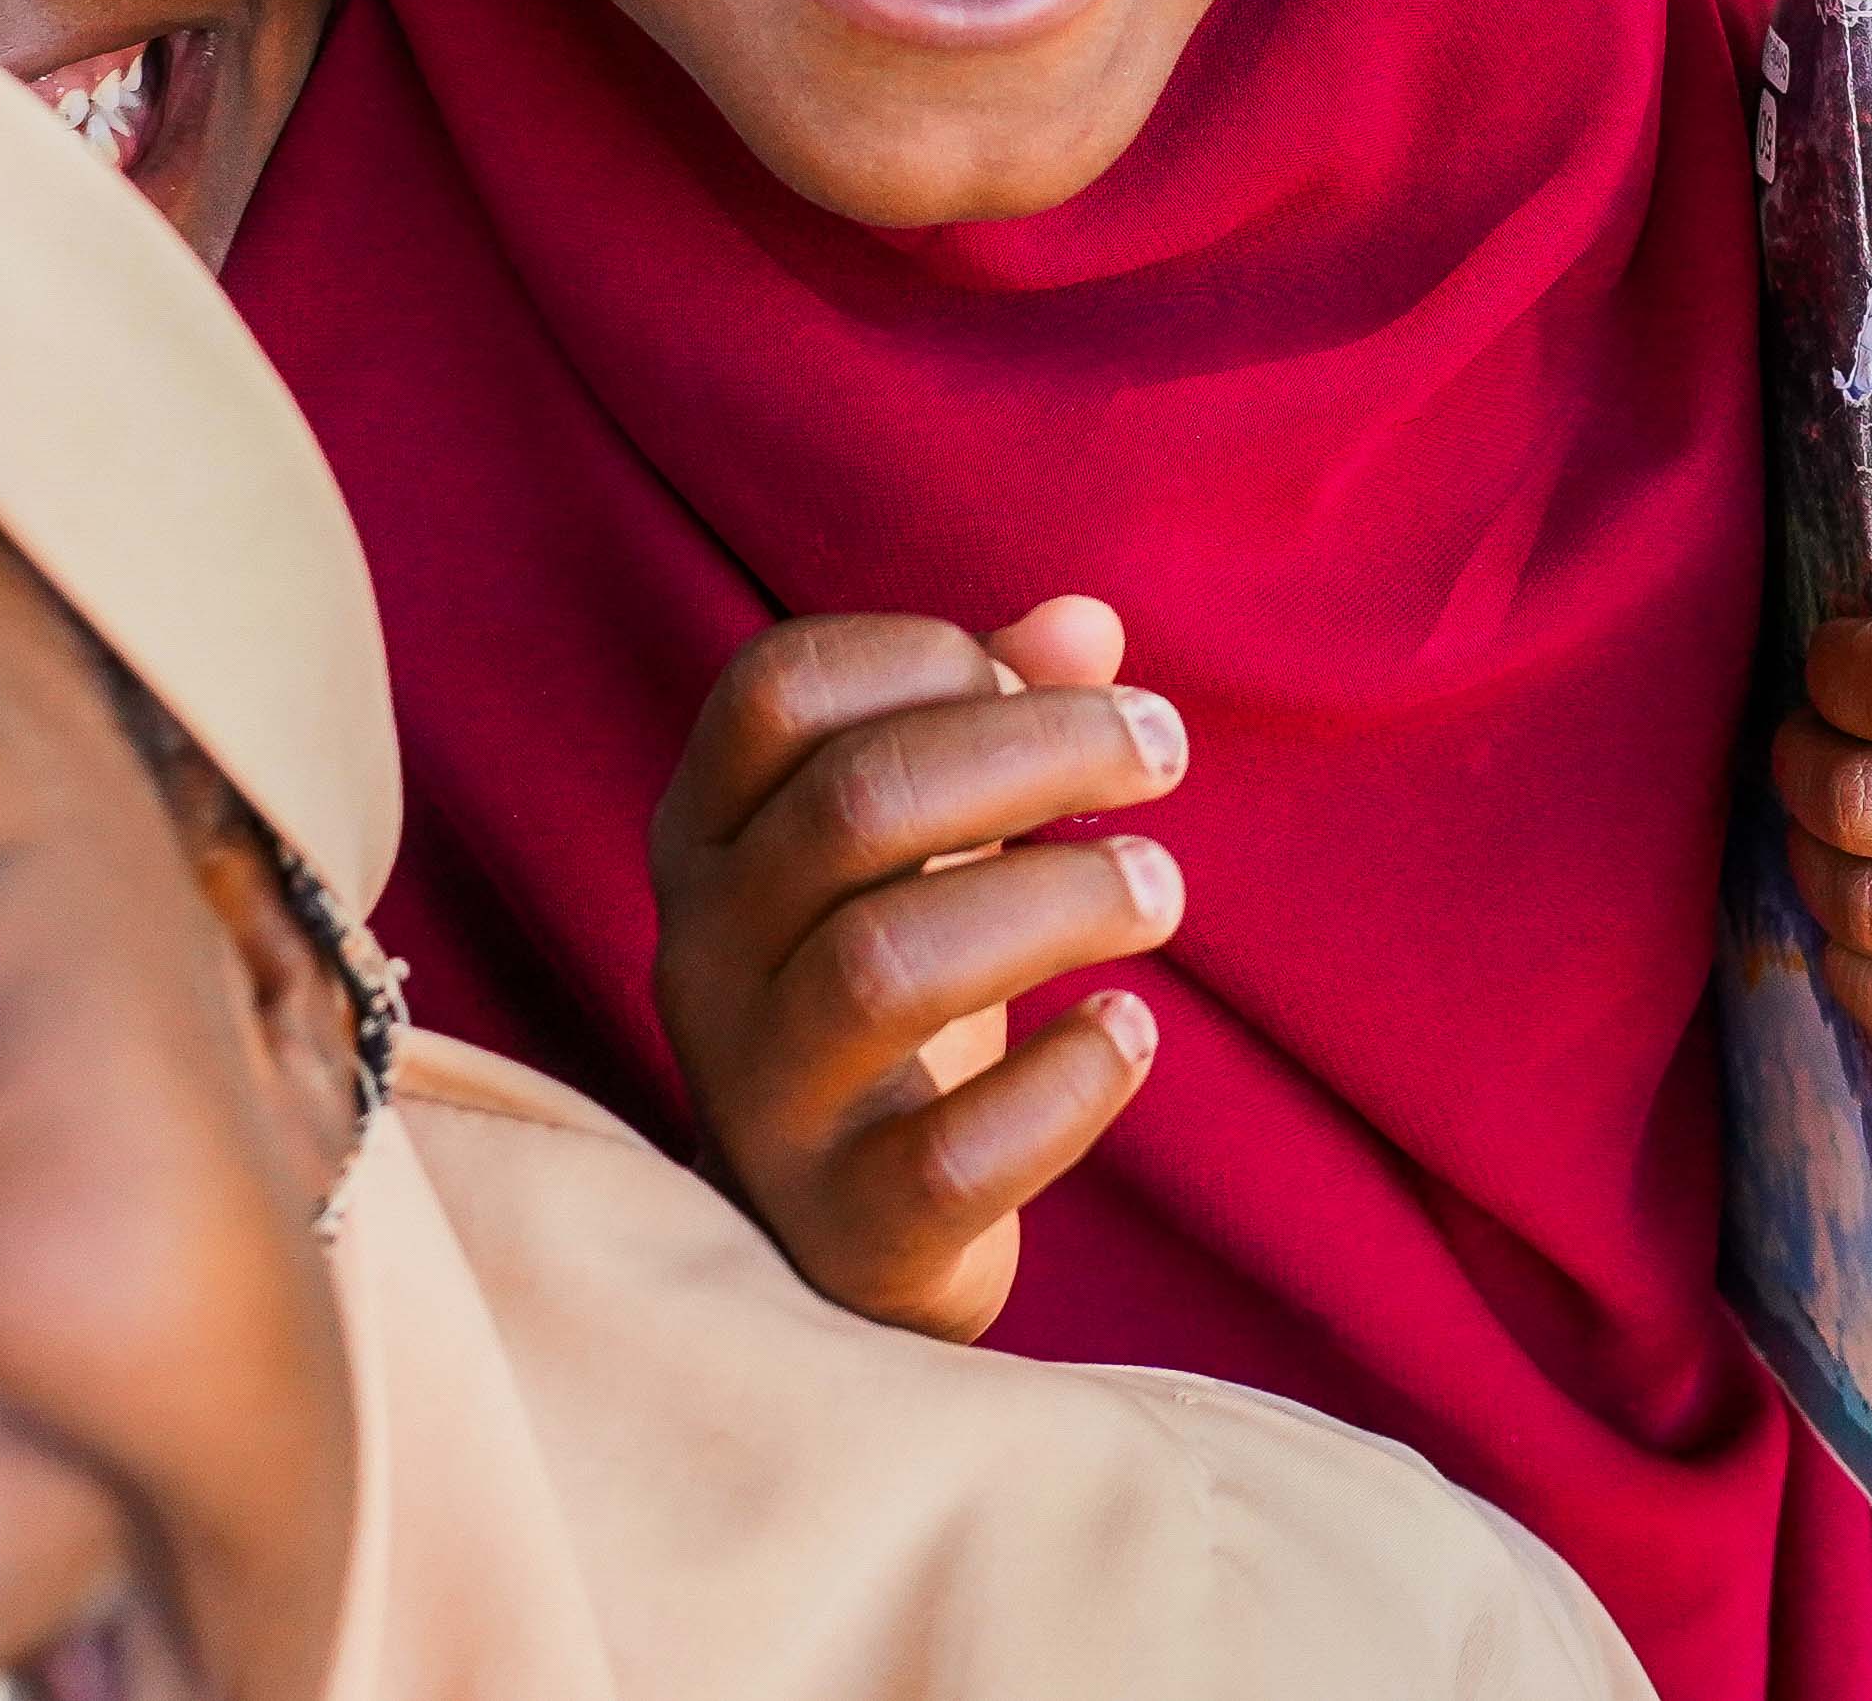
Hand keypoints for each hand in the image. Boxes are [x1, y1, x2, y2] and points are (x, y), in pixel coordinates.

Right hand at [649, 596, 1187, 1340]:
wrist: (827, 1248)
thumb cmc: (882, 993)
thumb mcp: (917, 848)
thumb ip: (991, 717)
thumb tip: (1089, 623)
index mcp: (708, 838)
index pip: (779, 687)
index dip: (927, 653)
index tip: (1043, 678)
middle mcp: (707, 958)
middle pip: (856, 804)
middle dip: (1038, 749)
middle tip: (1164, 751)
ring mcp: (765, 1099)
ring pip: (887, 966)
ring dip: (1060, 901)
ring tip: (1162, 889)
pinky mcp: (849, 1229)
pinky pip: (950, 1157)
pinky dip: (1063, 1085)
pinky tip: (1130, 1034)